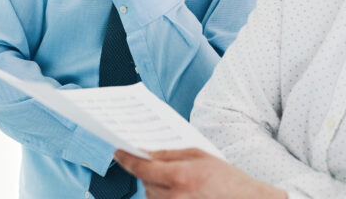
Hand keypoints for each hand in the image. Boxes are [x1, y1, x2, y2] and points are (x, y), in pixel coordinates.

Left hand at [115, 148, 286, 198]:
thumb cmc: (227, 178)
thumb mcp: (199, 156)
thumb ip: (170, 154)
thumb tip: (146, 153)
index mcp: (180, 176)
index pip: (142, 168)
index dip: (126, 159)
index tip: (118, 152)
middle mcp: (175, 197)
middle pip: (145, 185)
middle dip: (145, 173)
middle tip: (151, 164)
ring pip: (150, 198)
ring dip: (153, 188)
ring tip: (171, 181)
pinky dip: (161, 198)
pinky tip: (172, 191)